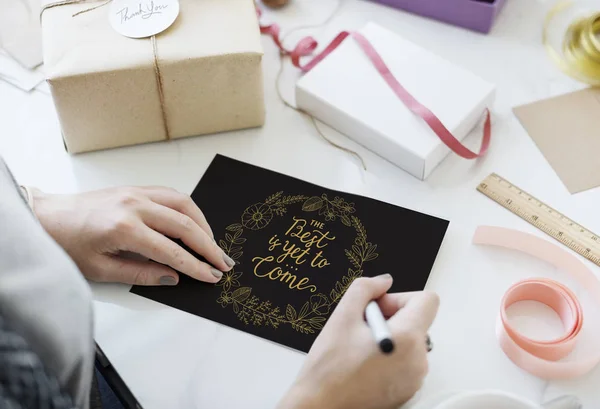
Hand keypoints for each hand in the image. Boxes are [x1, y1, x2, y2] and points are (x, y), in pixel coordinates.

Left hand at [30, 186, 233, 285]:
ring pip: (183, 204)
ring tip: (212, 244)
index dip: (195, 266)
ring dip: (203, 224)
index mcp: (124, 229)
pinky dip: (188, 209)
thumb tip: (173, 276)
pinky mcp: (135, 188)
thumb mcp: (101, 270)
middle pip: (185, 224)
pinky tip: (194, 223)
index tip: (211, 276)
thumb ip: (140, 274)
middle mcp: (135, 206)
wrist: (46, 217)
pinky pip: (171, 194)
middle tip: (223, 262)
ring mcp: (136, 193)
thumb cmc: (67, 244)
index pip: (172, 251)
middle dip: (208, 246)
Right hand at [278, 275, 438, 408]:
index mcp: (407, 339)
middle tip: (361, 328)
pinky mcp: (407, 391)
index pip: (428, 300)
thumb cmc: (328, 368)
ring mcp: (415, 379)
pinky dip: (390, 356)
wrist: (320, 406)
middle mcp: (418, 361)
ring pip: (411, 341)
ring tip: (360, 348)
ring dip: (390, 337)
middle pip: (417, 321)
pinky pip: (406, 361)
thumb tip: (383, 282)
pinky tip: (364, 363)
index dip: (400, 297)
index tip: (378, 308)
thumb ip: (365, 288)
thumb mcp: (342, 317)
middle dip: (391, 317)